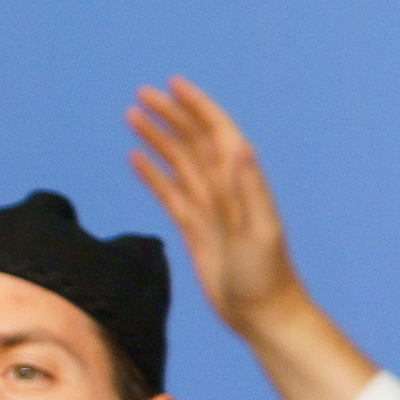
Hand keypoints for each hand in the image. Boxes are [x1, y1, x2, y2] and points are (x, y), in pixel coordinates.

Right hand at [125, 78, 301, 334]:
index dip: (197, 107)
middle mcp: (223, 189)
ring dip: (157, 137)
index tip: (174, 84)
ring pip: (177, 162)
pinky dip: (151, 173)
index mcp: (239, 182)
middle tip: (141, 94)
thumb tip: (236, 145)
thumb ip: (250, 186)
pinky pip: (168, 192)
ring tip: (132, 116)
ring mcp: (207, 208)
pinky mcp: (193, 229)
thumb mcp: (262, 230)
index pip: (216, 133)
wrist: (262, 314)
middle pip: (191, 141)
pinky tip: (136, 158)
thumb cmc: (267, 276)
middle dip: (169, 115)